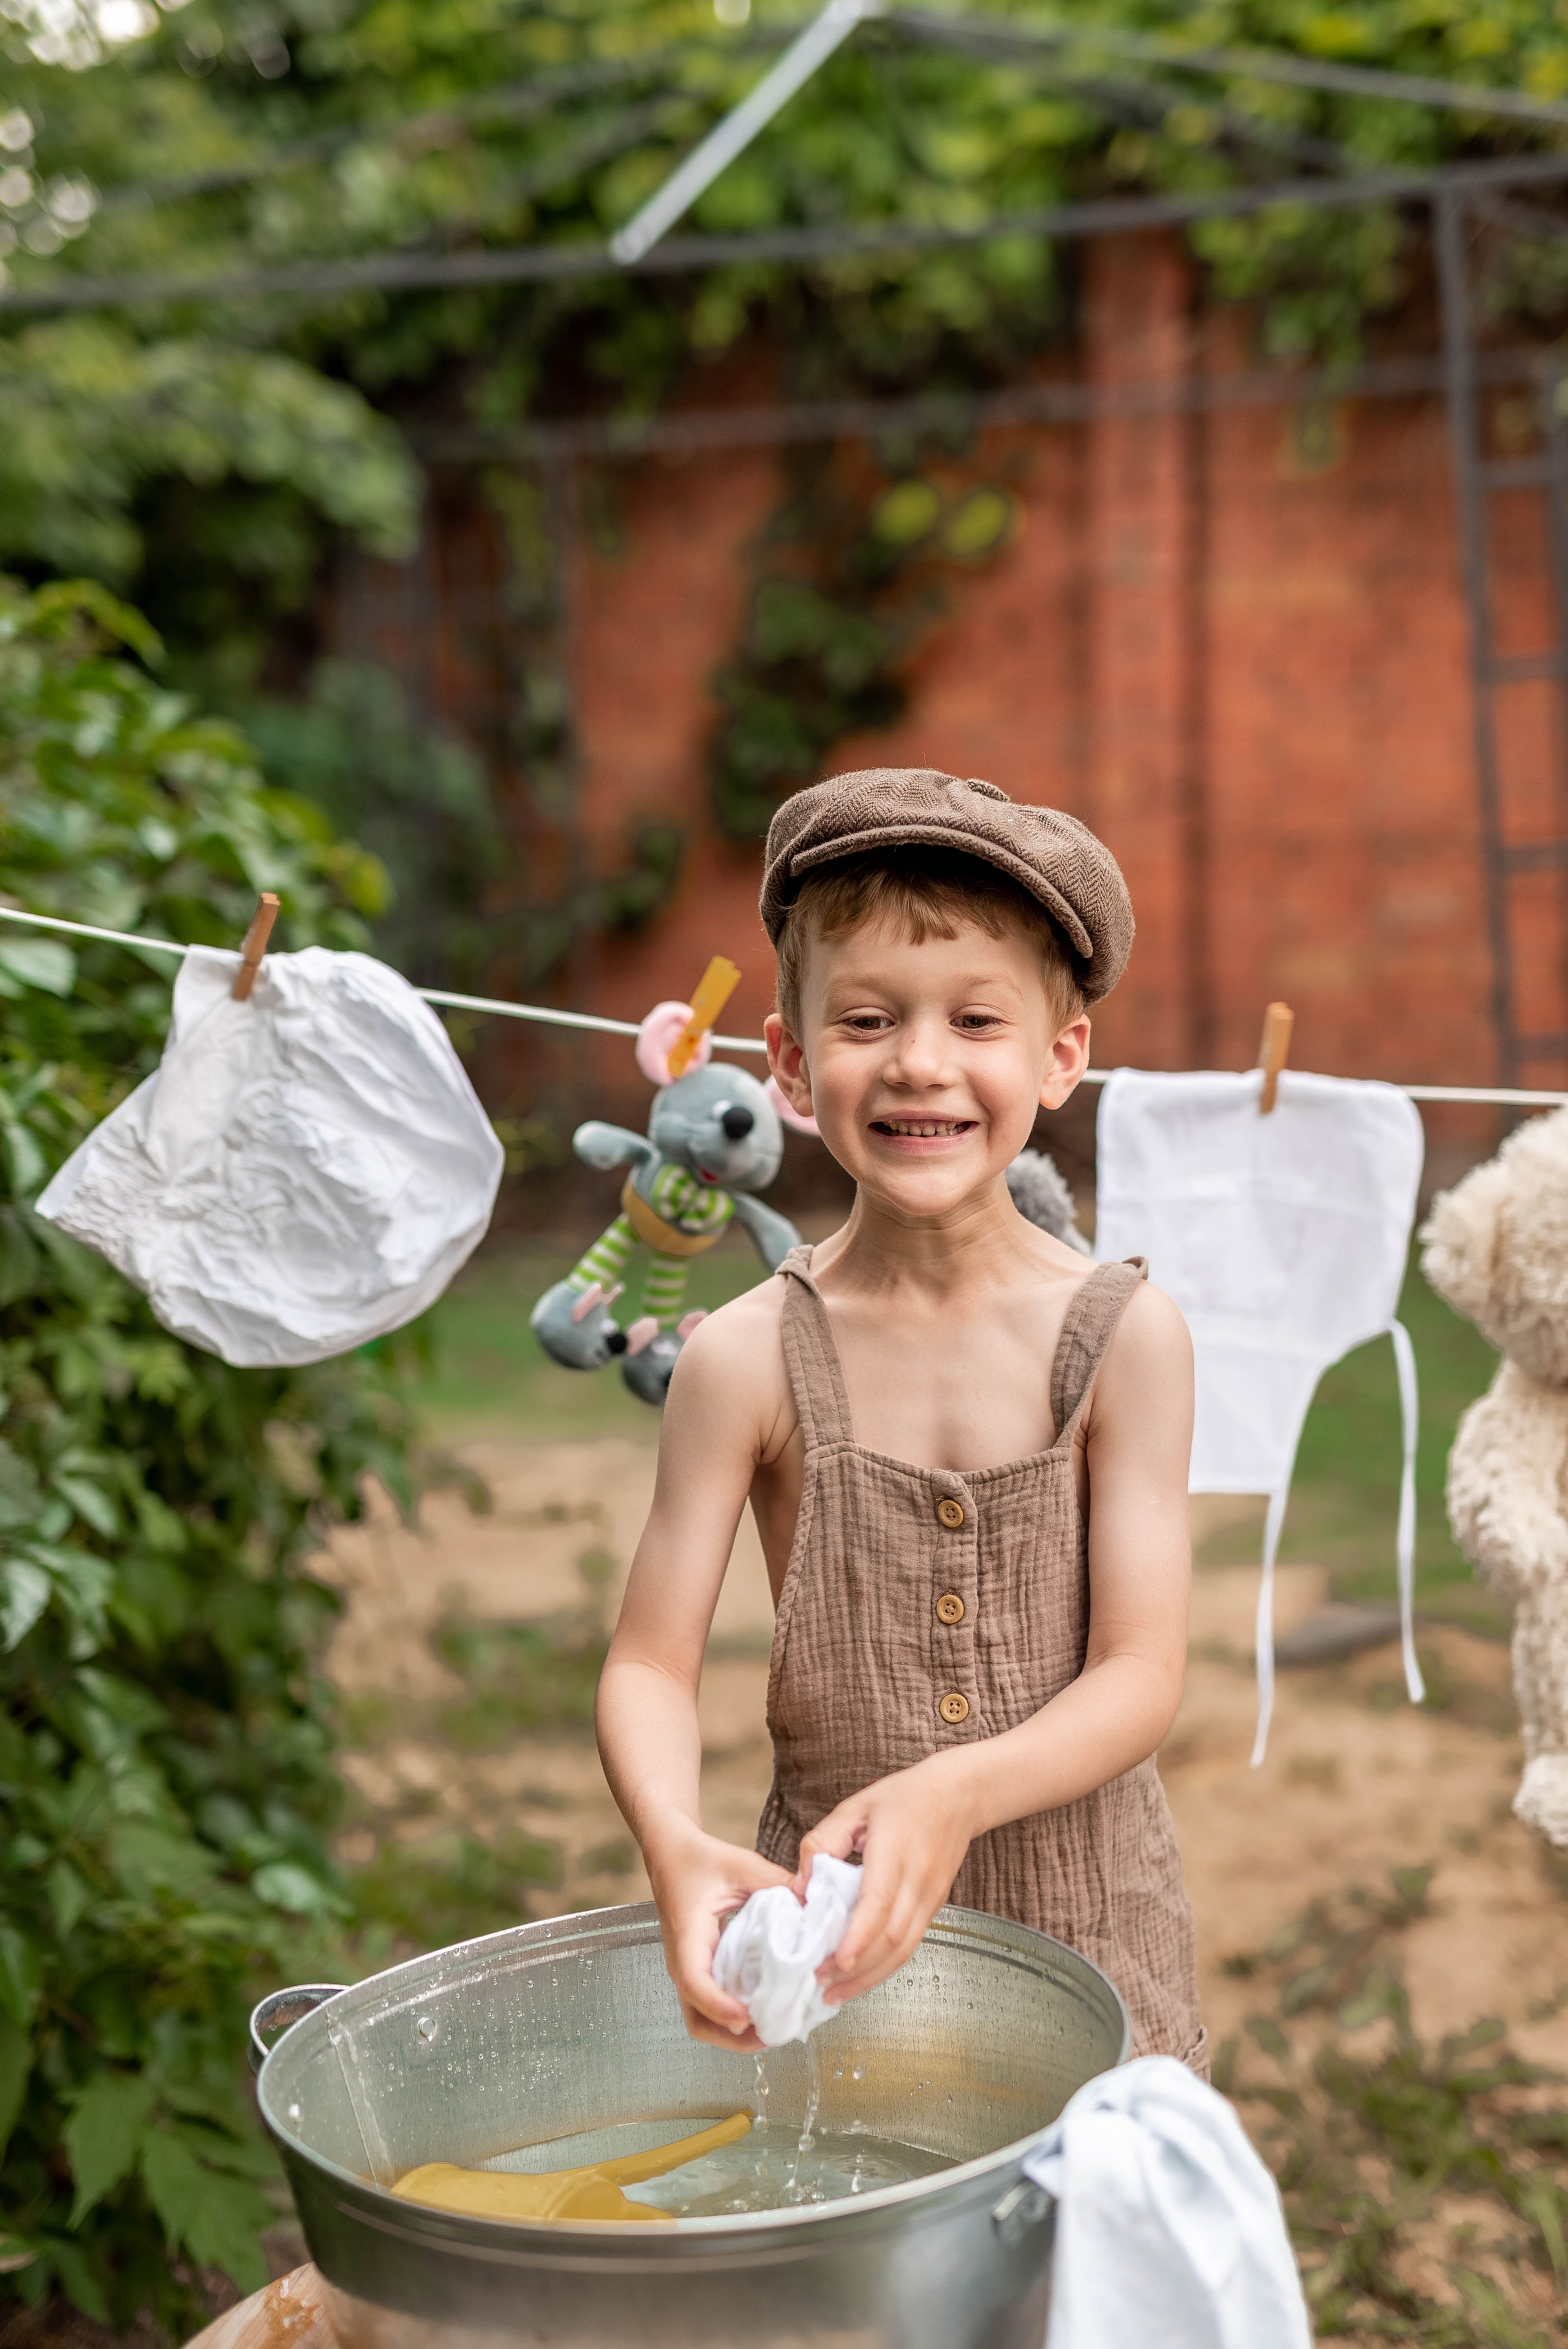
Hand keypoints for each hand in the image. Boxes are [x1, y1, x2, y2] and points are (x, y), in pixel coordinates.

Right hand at [645, 1819, 793, 2049]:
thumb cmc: (701, 1858)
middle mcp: (682, 1961)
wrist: (671, 1853)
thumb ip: (778, 1883)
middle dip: (732, 2038)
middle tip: (774, 2032)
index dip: (720, 2006)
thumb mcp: (742, 1865)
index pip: (695, 1982)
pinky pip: (710, 2005)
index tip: (748, 2017)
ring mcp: (687, 1969)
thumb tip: (816, 1906)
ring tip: (774, 2028)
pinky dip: (733, 2017)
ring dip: (734, 2034)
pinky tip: (763, 2009)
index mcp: (689, 1936)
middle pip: (697, 2021)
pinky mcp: (697, 1969)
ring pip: (702, 2020)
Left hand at [796, 1760, 974, 2006]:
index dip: (858, 1937)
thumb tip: (800, 1889)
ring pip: (903, 1949)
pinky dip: (885, 1966)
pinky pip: (910, 1944)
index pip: (879, 1902)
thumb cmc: (903, 1797)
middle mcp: (918, 1880)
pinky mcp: (934, 1907)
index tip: (835, 1961)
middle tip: (820, 1984)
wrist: (959, 1795)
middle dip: (856, 1969)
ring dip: (870, 1977)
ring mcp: (931, 1897)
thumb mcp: (854, 1808)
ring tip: (835, 1993)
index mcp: (895, 1850)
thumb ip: (822, 1843)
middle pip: (892, 1938)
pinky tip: (861, 1976)